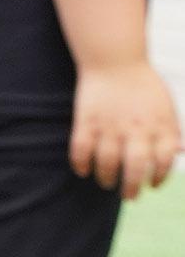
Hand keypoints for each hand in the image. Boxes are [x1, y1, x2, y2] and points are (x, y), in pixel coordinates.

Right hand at [70, 63, 180, 199]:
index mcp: (160, 124)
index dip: (159, 177)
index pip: (164, 160)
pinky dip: (81, 164)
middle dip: (132, 187)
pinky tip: (83, 170)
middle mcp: (136, 128)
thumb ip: (171, 130)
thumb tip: (178, 152)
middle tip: (129, 196)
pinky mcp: (86, 121)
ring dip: (106, 178)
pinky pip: (80, 150)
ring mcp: (110, 125)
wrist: (115, 60)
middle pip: (135, 167)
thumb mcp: (165, 106)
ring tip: (106, 182)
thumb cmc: (142, 85)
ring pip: (107, 162)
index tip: (152, 185)